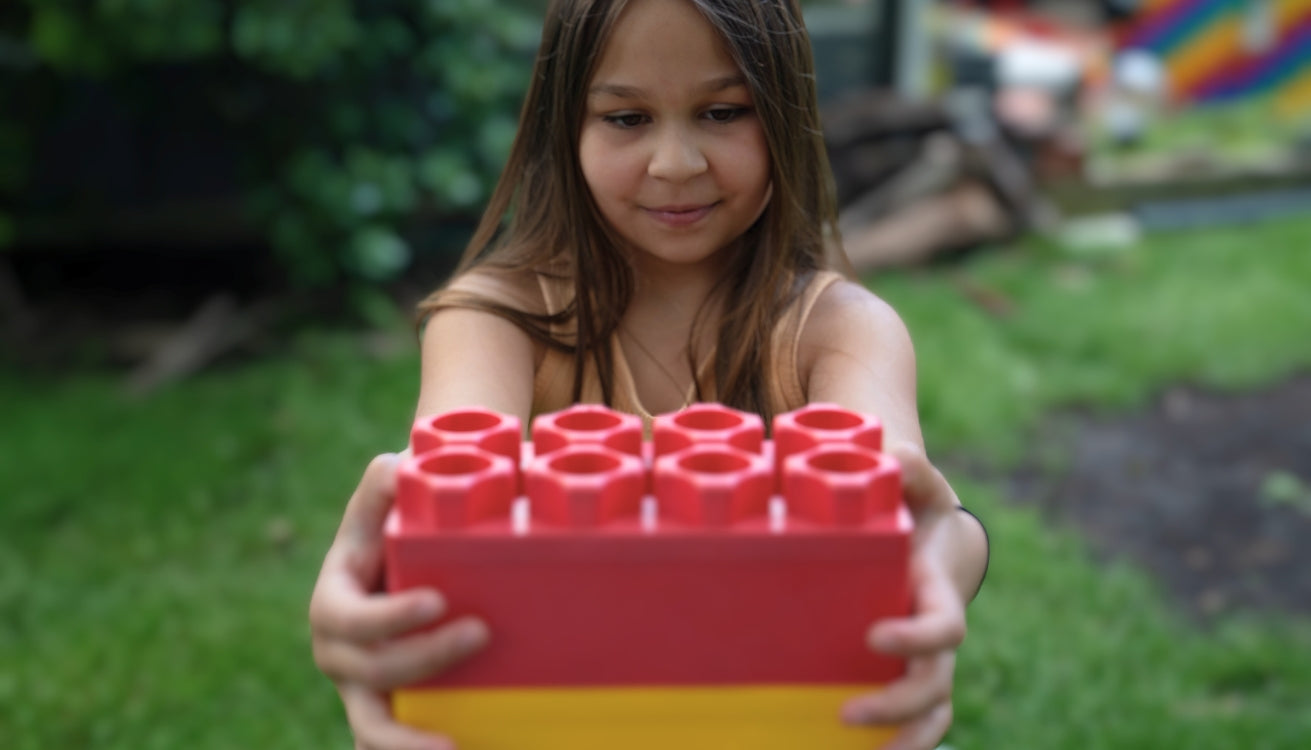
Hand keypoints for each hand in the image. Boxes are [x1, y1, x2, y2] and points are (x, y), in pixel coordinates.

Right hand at [309, 454, 489, 749]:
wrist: (405, 563)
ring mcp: (362, 691)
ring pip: (372, 731)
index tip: (438, 602)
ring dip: (407, 745)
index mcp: (333, 604)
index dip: (390, 617)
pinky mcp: (390, 714)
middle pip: (372, 673)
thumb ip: (385, 482)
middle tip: (482, 633)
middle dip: (426, 659)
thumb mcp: (383, 501)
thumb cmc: (395, 526)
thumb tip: (396, 465)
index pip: (351, 620)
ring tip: (457, 748)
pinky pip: (390, 748)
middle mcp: (340, 655)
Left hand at [840, 443, 969, 749]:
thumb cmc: (923, 516)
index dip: (915, 638)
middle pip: (933, 685)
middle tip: (849, 712)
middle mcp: (937, 637)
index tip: (874, 636)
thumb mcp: (923, 490)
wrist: (938, 548)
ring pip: (931, 714)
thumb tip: (898, 452)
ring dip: (904, 738)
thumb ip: (914, 472)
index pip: (943, 627)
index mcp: (938, 593)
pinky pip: (919, 722)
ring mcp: (927, 663)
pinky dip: (902, 743)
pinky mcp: (911, 677)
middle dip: (897, 704)